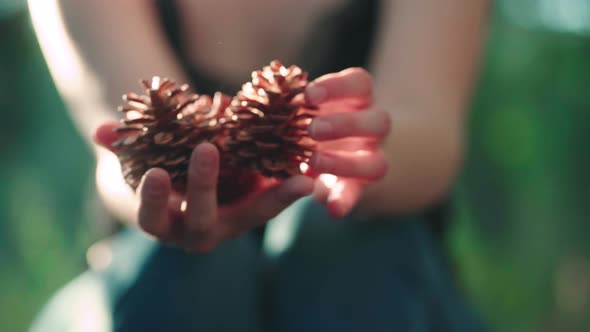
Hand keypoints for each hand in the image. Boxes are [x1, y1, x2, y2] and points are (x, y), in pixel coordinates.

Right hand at [94, 124, 313, 252]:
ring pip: (256, 215)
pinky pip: (278, 201)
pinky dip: (294, 188)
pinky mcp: (261, 209)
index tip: (155, 173)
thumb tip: (99, 132)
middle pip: (204, 217)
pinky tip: (312, 174)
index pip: (155, 216)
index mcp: (169, 223)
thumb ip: (125, 151)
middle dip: (203, 185)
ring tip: (298, 177)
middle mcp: (203, 231)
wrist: (195, 197)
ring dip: (273, 196)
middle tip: (206, 148)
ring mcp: (235, 223)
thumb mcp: (146, 168)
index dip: (156, 197)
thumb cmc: (166, 183)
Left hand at [304, 68, 390, 217]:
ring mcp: (370, 158)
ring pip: (376, 163)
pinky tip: (331, 209)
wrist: (337, 148)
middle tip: (313, 129)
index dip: (338, 87)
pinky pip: (358, 194)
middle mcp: (371, 128)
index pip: (360, 84)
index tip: (308, 95)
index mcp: (358, 100)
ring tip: (314, 163)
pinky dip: (345, 201)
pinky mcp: (359, 185)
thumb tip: (257, 96)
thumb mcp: (304, 107)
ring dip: (345, 164)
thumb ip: (291, 104)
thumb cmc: (311, 117)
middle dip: (346, 125)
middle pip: (379, 122)